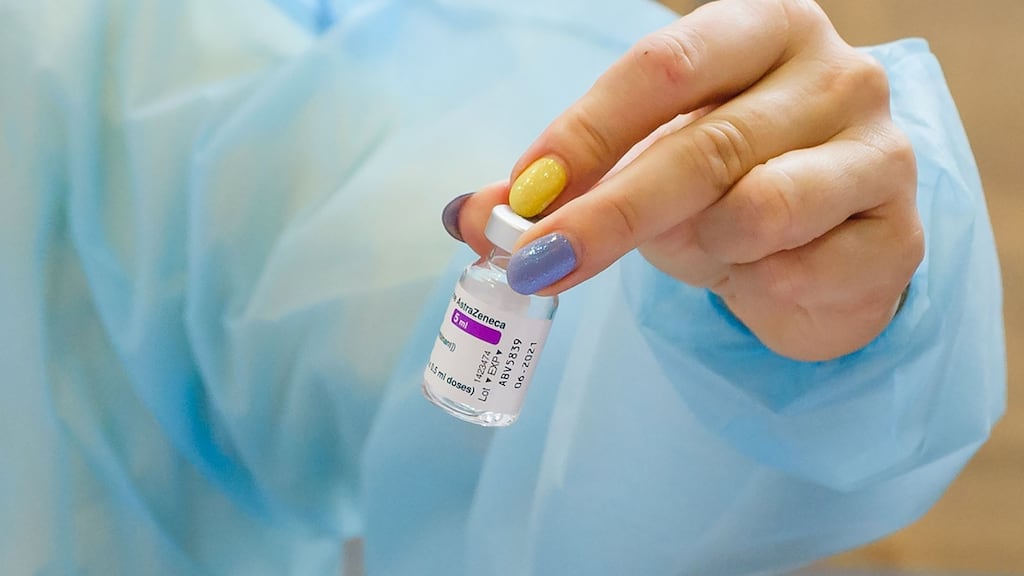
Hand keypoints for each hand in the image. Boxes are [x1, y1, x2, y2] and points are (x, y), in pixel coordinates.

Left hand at [449, 0, 922, 361]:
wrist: (828, 249)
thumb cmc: (727, 189)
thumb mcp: (641, 170)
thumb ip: (561, 189)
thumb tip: (468, 217)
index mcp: (760, 28)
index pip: (660, 66)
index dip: (584, 133)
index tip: (525, 194)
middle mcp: (834, 73)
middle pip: (704, 145)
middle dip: (607, 217)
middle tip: (537, 265)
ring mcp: (881, 149)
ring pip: (760, 209)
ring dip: (706, 248)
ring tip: (712, 245)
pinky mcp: (902, 232)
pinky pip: (799, 274)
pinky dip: (755, 289)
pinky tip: (769, 271)